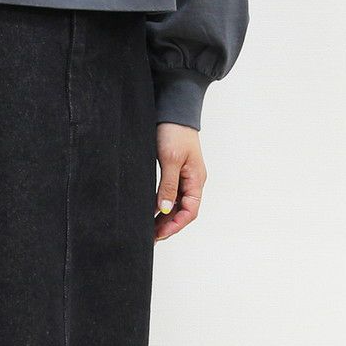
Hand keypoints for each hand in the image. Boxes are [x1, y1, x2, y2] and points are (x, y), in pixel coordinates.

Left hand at [154, 122, 206, 242]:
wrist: (173, 109)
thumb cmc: (175, 132)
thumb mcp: (171, 159)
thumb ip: (168, 185)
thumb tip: (165, 210)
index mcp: (196, 180)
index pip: (190, 211)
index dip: (175, 225)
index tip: (159, 235)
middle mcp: (192, 180)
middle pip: (183, 210)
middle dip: (169, 225)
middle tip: (151, 237)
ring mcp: (183, 175)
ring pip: (176, 203)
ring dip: (165, 216)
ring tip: (149, 228)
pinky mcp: (173, 168)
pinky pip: (170, 192)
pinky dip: (161, 203)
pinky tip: (151, 210)